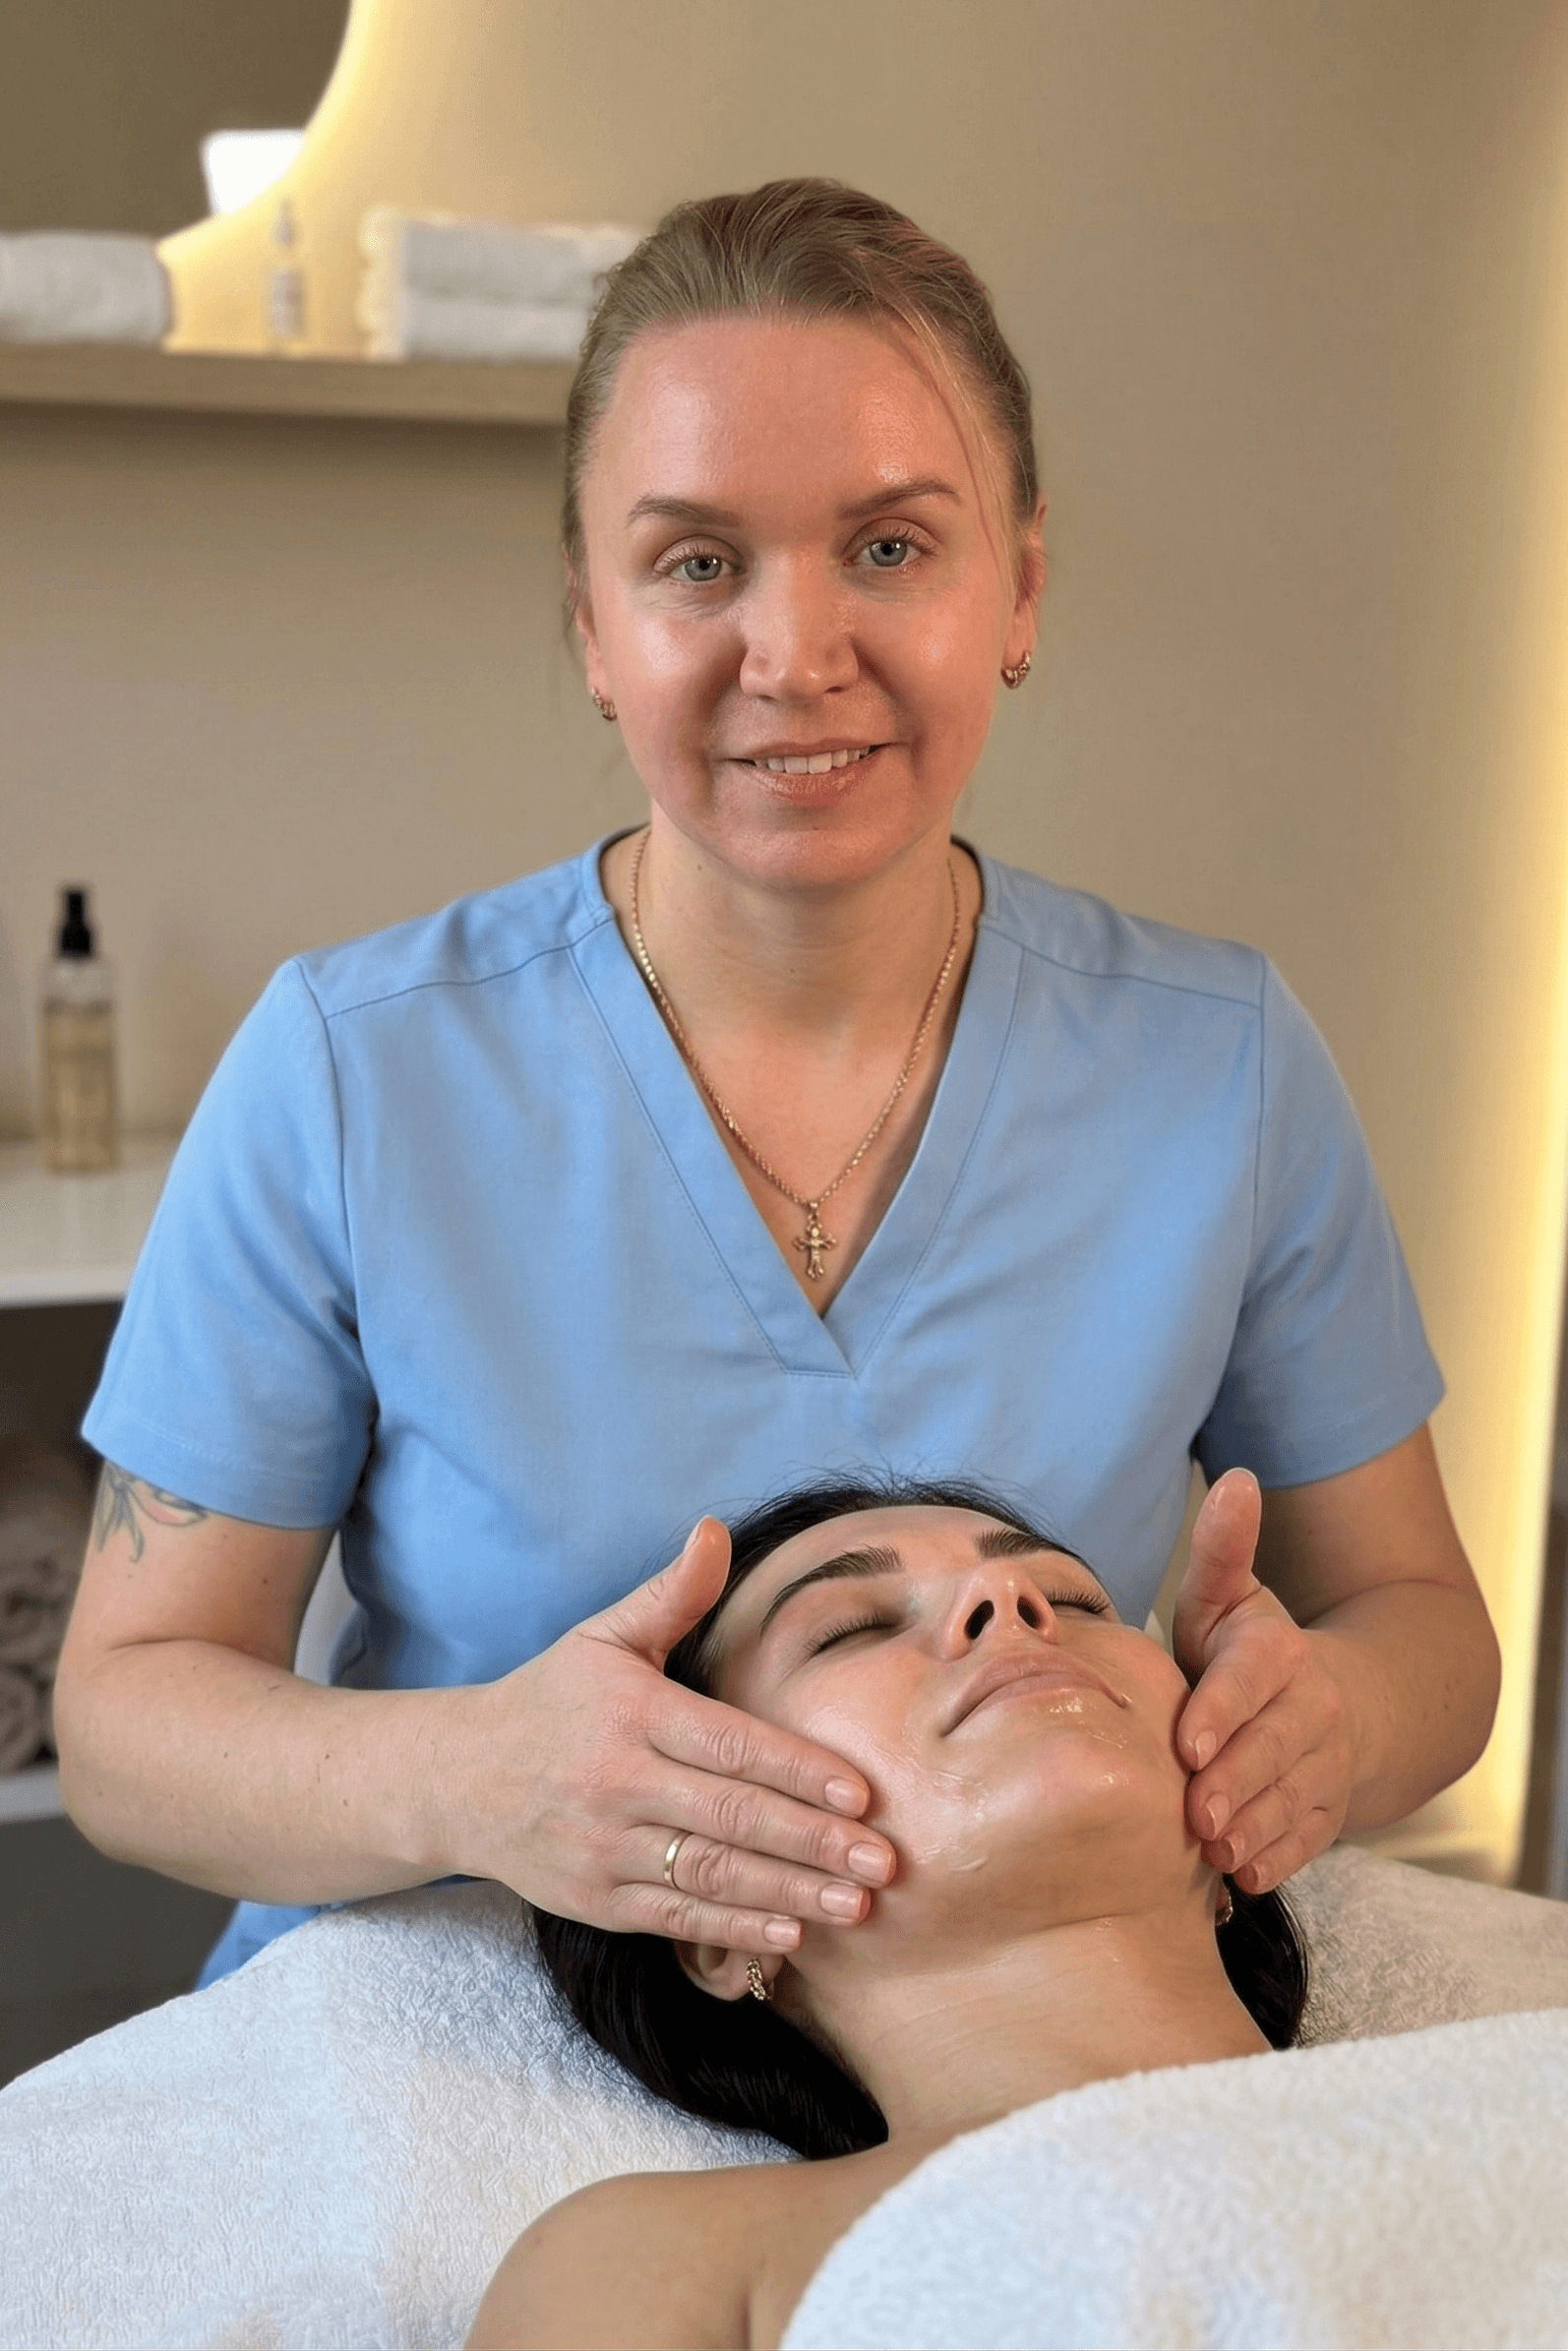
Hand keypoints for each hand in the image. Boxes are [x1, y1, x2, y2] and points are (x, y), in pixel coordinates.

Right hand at [449, 1517, 895, 1953]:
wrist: (455, 1779)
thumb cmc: (550, 1700)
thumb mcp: (603, 1636)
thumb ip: (671, 1593)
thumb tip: (716, 1530)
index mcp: (631, 1714)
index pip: (728, 1745)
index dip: (797, 1771)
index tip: (862, 1795)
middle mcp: (616, 1784)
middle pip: (730, 1817)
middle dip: (812, 1843)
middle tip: (884, 1863)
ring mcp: (603, 1849)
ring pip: (709, 1877)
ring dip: (788, 1896)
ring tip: (855, 1907)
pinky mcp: (594, 1902)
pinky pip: (675, 1920)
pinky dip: (735, 1931)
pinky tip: (792, 1935)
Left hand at [1171, 1469, 1353, 1893]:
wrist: (1343, 1706)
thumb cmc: (1250, 1653)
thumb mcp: (1229, 1597)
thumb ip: (1221, 1548)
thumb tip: (1237, 1480)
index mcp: (1278, 1653)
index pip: (1254, 1679)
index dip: (1223, 1711)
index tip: (1187, 1745)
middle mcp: (1312, 1709)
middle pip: (1275, 1747)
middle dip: (1236, 1782)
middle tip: (1195, 1814)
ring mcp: (1325, 1765)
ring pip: (1293, 1798)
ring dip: (1255, 1826)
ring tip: (1214, 1848)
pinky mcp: (1327, 1812)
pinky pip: (1309, 1839)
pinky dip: (1279, 1859)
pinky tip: (1246, 1876)